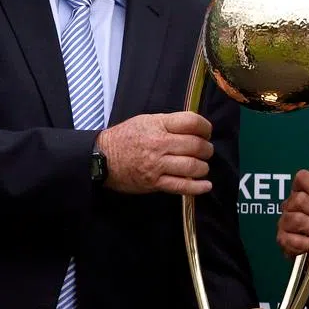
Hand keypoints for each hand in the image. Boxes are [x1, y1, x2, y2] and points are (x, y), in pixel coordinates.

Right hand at [96, 112, 213, 195]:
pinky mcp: (155, 183)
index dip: (205, 127)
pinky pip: (181, 186)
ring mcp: (157, 165)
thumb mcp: (145, 121)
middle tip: (206, 151)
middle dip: (207, 149)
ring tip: (202, 166)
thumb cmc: (125, 137)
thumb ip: (169, 123)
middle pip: (195, 145)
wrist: (102, 159)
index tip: (206, 132)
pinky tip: (206, 185)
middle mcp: (159, 144)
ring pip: (192, 166)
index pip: (191, 122)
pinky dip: (197, 187)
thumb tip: (194, 128)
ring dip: (203, 167)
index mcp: (158, 125)